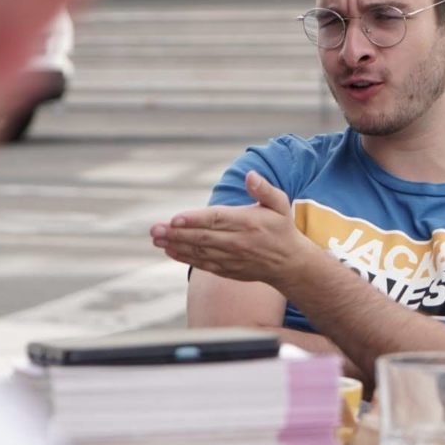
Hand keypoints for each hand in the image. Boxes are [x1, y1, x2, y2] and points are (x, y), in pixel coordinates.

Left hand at [150, 171, 318, 286]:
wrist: (289, 263)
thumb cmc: (281, 228)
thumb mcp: (279, 204)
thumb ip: (264, 189)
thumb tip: (250, 175)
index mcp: (248, 222)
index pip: (217, 220)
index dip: (194, 219)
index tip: (174, 218)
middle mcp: (238, 242)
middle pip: (202, 237)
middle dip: (176, 234)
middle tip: (155, 229)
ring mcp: (231, 258)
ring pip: (199, 252)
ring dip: (175, 245)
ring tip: (156, 238)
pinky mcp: (227, 270)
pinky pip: (202, 264)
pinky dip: (184, 258)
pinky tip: (169, 250)